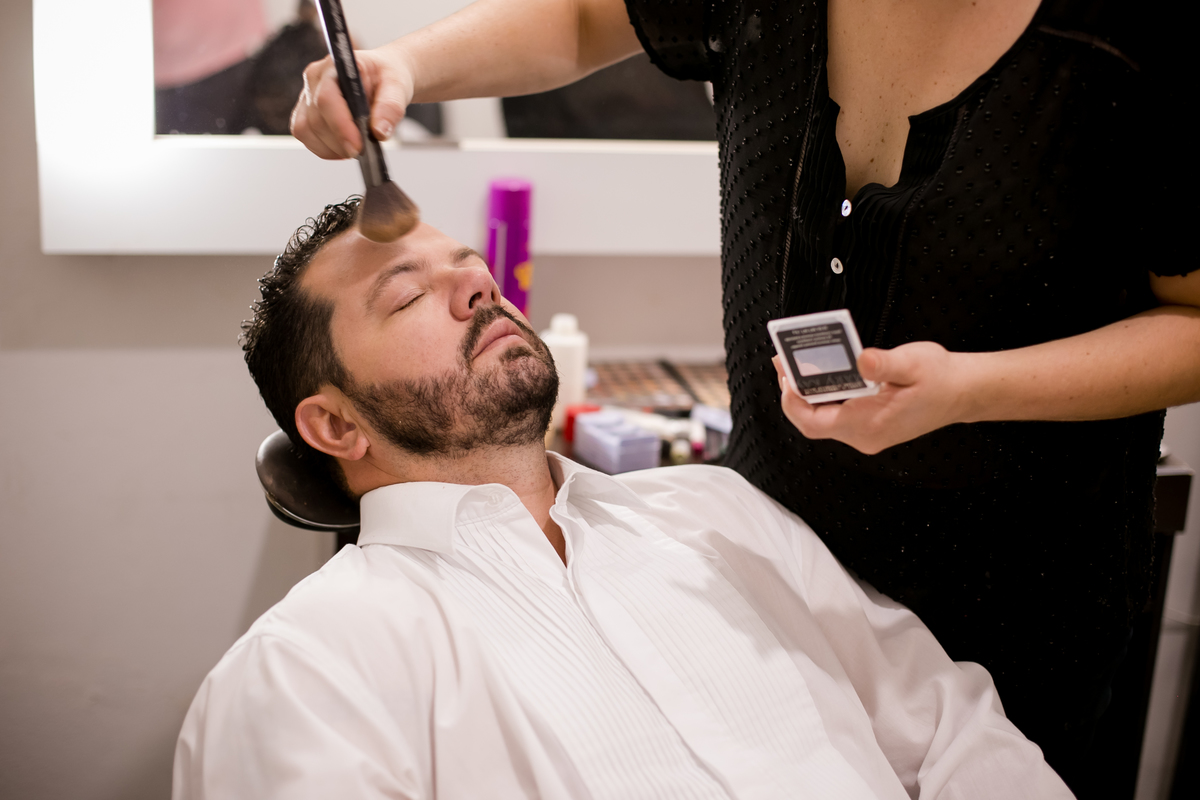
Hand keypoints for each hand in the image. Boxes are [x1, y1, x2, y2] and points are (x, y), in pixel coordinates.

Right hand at [290, 46, 414, 159]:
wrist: (382, 77)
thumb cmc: (387, 76)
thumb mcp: (398, 86)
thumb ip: (390, 107)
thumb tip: (379, 132)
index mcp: (335, 66)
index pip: (326, 99)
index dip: (340, 126)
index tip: (358, 146)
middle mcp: (315, 79)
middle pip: (316, 120)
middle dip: (340, 142)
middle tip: (363, 150)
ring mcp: (306, 96)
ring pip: (307, 131)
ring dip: (332, 148)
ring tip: (356, 147)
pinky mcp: (305, 113)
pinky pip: (307, 137)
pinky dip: (325, 149)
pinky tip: (343, 148)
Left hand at [773, 342, 971, 453]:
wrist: (963, 392)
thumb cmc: (941, 379)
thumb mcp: (914, 364)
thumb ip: (885, 363)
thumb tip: (862, 360)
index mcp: (869, 424)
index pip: (813, 422)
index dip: (792, 401)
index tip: (785, 374)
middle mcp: (863, 435)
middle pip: (812, 420)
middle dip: (794, 392)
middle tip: (783, 362)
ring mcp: (865, 433)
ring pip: (822, 417)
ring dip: (806, 393)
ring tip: (795, 365)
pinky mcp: (869, 425)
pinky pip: (835, 414)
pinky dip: (823, 395)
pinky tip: (820, 374)